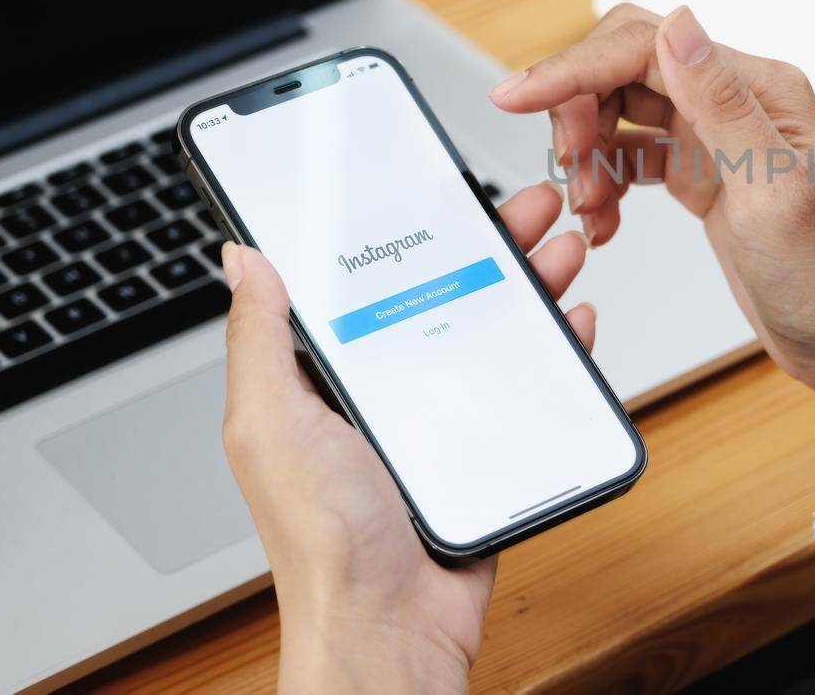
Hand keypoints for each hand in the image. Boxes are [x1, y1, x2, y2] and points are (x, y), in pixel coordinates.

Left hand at [219, 183, 593, 692]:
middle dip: (490, 241)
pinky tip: (572, 319)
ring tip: (561, 246)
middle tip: (528, 206)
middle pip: (445, 291)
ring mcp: (441, 415)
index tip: (437, 187)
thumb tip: (241, 257)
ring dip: (532, 281)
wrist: (393, 627)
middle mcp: (386, 388)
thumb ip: (259, 338)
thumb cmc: (322, 541)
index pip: (370, 280)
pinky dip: (557, 346)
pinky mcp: (487, 444)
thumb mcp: (271, 423)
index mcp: (327, 376)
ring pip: (494, 326)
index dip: (406, 230)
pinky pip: (529, 381)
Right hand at [490, 4, 814, 443]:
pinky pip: (629, 155)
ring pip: (619, 110)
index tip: (519, 95)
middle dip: (577, 110)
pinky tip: (604, 219)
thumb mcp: (774, 189)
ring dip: (588, 152)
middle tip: (566, 167)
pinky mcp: (698, 171)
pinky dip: (604, 182)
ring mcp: (713, 135)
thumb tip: (679, 25)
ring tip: (591, 207)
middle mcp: (734, 99)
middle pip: (623, 67)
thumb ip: (723, 104)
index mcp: (759, 87)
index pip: (647, 46)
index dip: (575, 68)